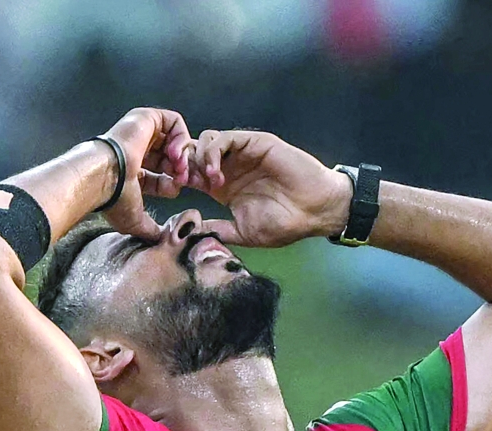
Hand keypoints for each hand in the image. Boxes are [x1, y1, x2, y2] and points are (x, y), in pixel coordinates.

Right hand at [100, 108, 192, 237]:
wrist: (105, 176)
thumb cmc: (115, 198)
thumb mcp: (134, 220)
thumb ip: (149, 229)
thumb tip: (159, 238)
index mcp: (133, 172)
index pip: (163, 177)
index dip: (177, 183)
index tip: (183, 190)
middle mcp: (137, 152)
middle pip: (172, 159)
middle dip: (186, 170)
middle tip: (193, 181)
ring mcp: (141, 134)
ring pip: (174, 141)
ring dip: (183, 156)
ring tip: (180, 169)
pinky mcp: (146, 118)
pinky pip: (173, 122)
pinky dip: (181, 138)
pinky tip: (175, 154)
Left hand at [187, 130, 350, 246]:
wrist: (315, 210)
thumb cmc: (285, 223)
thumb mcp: (244, 233)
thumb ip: (218, 229)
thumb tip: (190, 233)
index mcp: (223, 188)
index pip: (191, 174)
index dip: (179, 179)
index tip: (176, 194)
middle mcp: (229, 168)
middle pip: (193, 153)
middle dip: (182, 163)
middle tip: (184, 182)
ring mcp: (242, 154)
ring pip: (205, 140)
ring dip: (198, 158)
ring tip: (207, 181)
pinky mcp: (253, 143)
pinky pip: (224, 137)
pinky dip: (213, 151)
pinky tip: (215, 172)